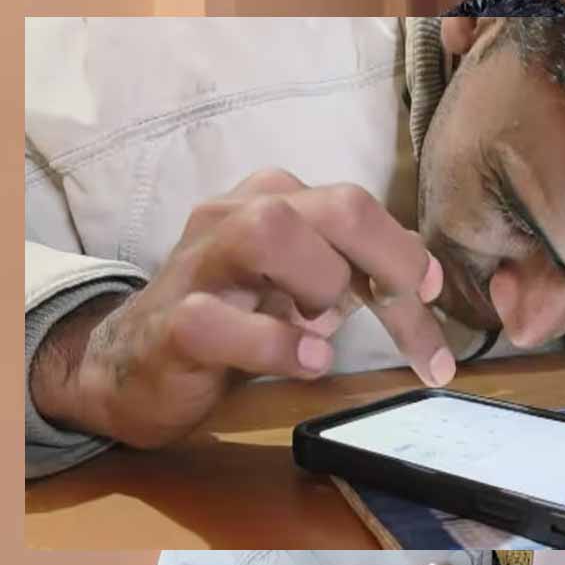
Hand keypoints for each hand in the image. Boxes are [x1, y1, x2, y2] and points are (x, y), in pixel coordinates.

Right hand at [31, 169, 454, 447]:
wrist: (129, 363)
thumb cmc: (230, 318)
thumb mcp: (299, 286)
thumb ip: (353, 270)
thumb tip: (420, 271)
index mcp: (274, 201)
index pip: (357, 209)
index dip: (406, 250)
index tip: (434, 291)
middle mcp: (236, 217)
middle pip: (334, 205)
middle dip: (389, 257)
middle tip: (410, 304)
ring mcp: (200, 266)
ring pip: (270, 233)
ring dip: (324, 283)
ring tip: (329, 327)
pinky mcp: (172, 324)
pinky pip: (220, 321)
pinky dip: (277, 344)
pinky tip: (309, 361)